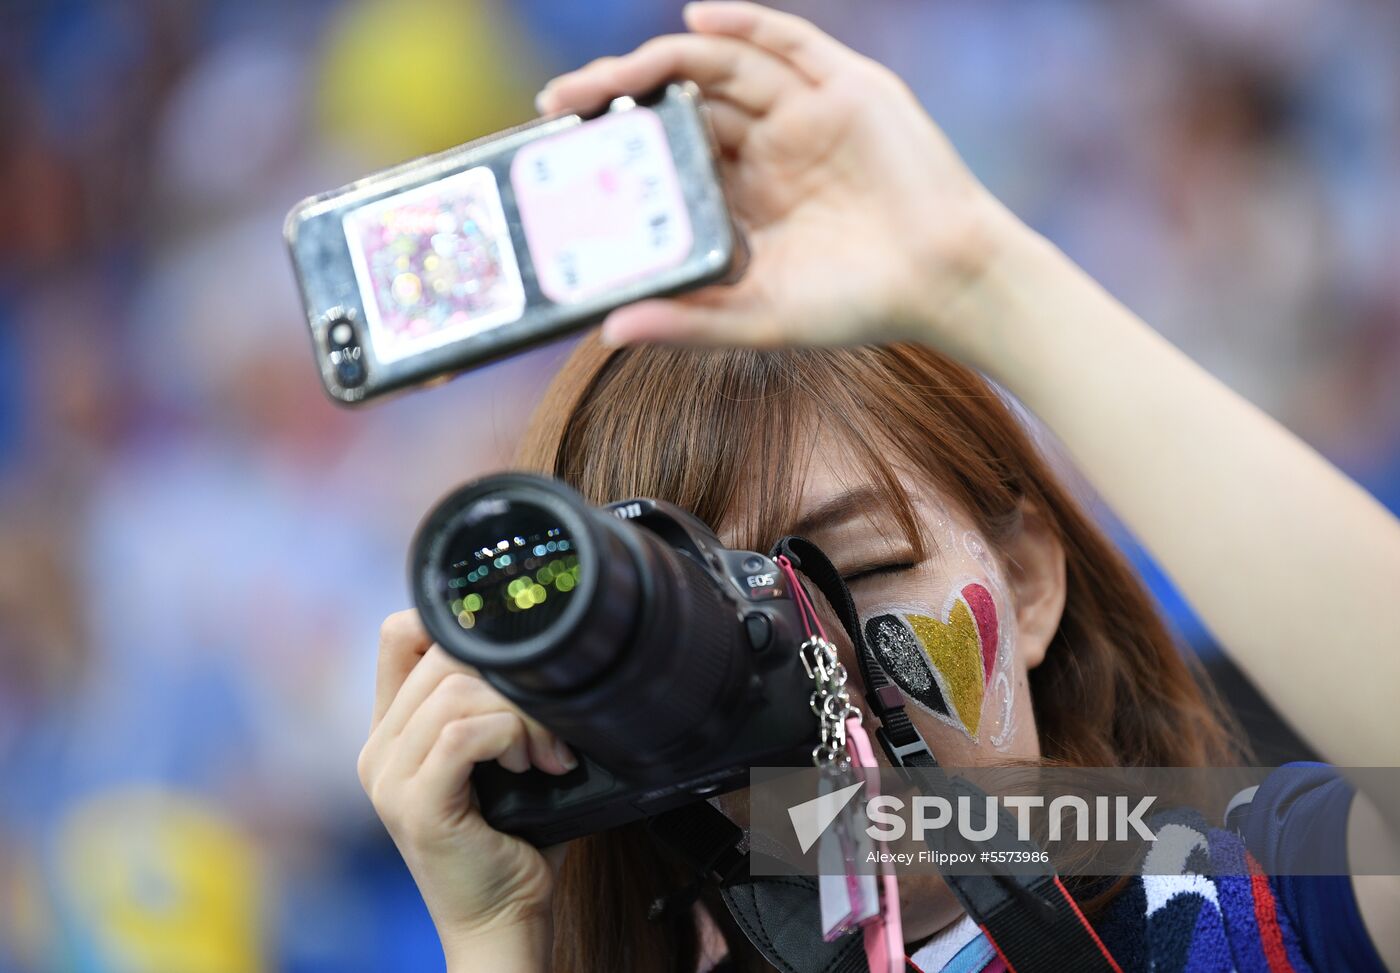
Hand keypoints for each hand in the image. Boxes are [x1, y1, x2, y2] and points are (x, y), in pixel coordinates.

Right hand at [357, 610, 575, 968]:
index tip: (515, 657)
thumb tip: (540, 645)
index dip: (456, 624)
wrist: (503, 920)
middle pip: (440, 653)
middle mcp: (378, 749)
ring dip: (519, 713)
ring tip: (544, 753)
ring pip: (455, 690)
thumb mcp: (501, 757)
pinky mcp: (413, 804)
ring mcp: (388, 777)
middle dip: (511, 677)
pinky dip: (508, 735)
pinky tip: (529, 764)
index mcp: (392, 731)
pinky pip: (460, 733)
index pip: (399, 634)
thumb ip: (495, 702)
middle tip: (549, 730)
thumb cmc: (514, 840)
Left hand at [537, 1, 1015, 352]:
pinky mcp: (848, 89)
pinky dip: (744, 24)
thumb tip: (608, 330)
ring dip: (662, 62)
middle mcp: (767, 146)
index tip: (559, 148)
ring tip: (606, 76)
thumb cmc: (857, 305)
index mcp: (743, 195)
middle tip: (558, 103)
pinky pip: (790, 42)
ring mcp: (805, 113)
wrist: (945, 283)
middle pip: (682, 102)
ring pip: (722, 67)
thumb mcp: (757, 317)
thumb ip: (686, 322)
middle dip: (619, 98)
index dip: (616, 144)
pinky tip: (698, 21)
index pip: (667, 153)